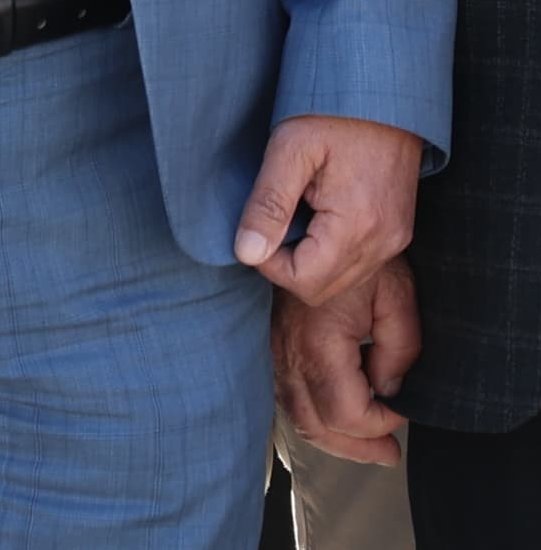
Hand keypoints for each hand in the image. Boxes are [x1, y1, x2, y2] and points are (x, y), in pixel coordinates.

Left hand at [238, 112, 426, 306]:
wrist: (386, 94)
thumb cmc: (334, 115)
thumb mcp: (289, 150)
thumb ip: (268, 204)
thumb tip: (245, 253)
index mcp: (358, 226)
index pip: (304, 281)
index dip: (268, 263)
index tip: (255, 227)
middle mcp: (384, 243)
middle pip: (322, 288)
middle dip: (285, 264)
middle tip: (270, 220)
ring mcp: (395, 240)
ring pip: (339, 279)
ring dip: (307, 259)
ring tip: (293, 212)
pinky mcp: (396, 232)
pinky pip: (356, 262)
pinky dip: (327, 251)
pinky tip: (314, 214)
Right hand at [276, 259, 418, 464]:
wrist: (308, 223)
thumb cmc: (359, 258)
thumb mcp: (397, 297)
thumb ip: (401, 351)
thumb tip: (389, 389)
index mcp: (320, 343)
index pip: (347, 414)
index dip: (381, 424)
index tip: (404, 410)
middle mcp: (288, 353)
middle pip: (317, 425)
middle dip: (357, 447)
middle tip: (389, 452)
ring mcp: (274, 349)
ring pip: (297, 415)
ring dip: (333, 437)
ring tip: (366, 442)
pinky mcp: (270, 344)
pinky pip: (286, 395)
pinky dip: (312, 415)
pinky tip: (334, 414)